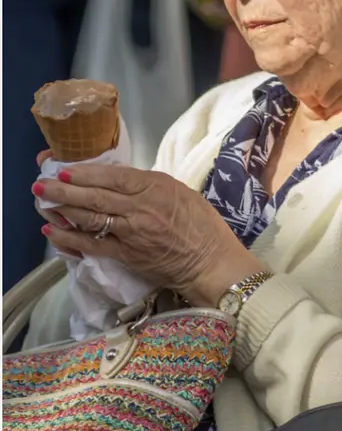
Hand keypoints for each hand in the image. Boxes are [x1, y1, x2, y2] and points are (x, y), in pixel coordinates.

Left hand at [33, 163, 262, 304]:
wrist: (210, 260)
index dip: (86, 173)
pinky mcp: (127, 255)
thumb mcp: (180, 193)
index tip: (65, 169)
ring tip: (44, 202)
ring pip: (90, 218)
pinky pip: (93, 245)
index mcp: (157, 187)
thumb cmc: (202, 224)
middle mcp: (141, 208)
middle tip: (42, 184)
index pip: (114, 177)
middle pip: (96, 196)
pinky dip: (70, 239)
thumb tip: (120, 181)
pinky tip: (53, 231)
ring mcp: (132, 233)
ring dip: (63, 210)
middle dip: (65, 189)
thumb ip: (150, 187)